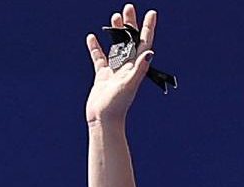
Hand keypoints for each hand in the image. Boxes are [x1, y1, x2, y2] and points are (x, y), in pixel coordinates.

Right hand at [85, 4, 156, 123]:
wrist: (104, 120)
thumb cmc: (117, 105)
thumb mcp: (129, 84)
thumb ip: (139, 68)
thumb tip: (150, 52)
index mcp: (135, 67)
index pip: (144, 43)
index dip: (148, 28)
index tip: (151, 13)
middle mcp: (127, 67)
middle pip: (130, 40)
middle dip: (130, 24)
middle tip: (128, 7)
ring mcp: (114, 71)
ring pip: (116, 46)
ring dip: (116, 32)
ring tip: (114, 16)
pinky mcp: (103, 76)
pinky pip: (99, 58)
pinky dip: (96, 47)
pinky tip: (92, 36)